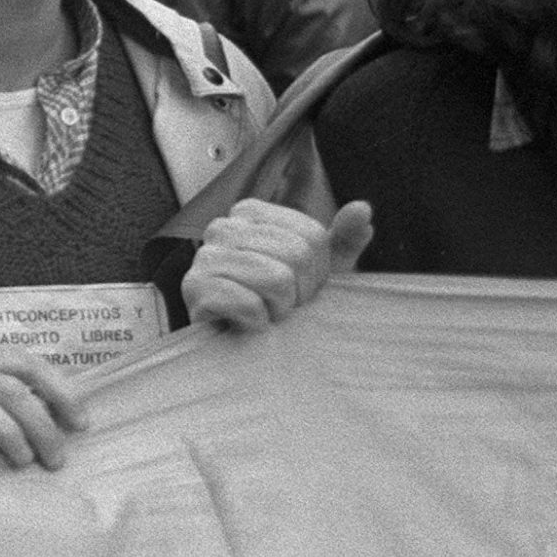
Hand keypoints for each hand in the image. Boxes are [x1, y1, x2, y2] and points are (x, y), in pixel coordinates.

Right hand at [182, 199, 372, 332]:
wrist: (243, 348)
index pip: (312, 235)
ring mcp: (204, 256)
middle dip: (298, 291)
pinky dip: (257, 322)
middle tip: (279, 303)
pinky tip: (245, 323)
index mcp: (250, 213)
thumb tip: (362, 209)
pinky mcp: (194, 289)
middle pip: (297, 254)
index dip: (317, 271)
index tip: (298, 286)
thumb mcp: (318, 272)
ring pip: (276, 278)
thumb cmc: (280, 304)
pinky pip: (249, 304)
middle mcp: (222, 226)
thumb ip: (341, 240)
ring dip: (278, 308)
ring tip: (262, 311)